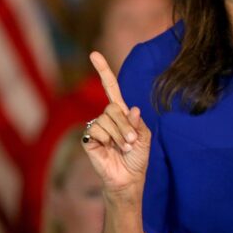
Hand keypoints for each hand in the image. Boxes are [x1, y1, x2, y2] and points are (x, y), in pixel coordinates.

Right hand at [82, 51, 150, 202]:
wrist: (128, 178)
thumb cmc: (137, 157)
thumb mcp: (144, 138)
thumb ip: (137, 123)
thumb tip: (131, 108)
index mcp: (121, 112)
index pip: (110, 87)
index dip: (102, 71)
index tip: (93, 54)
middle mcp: (107, 116)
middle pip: (112, 108)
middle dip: (124, 125)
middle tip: (131, 142)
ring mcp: (96, 127)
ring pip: (105, 119)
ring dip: (119, 135)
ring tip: (123, 148)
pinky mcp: (88, 138)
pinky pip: (96, 130)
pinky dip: (107, 140)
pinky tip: (110, 149)